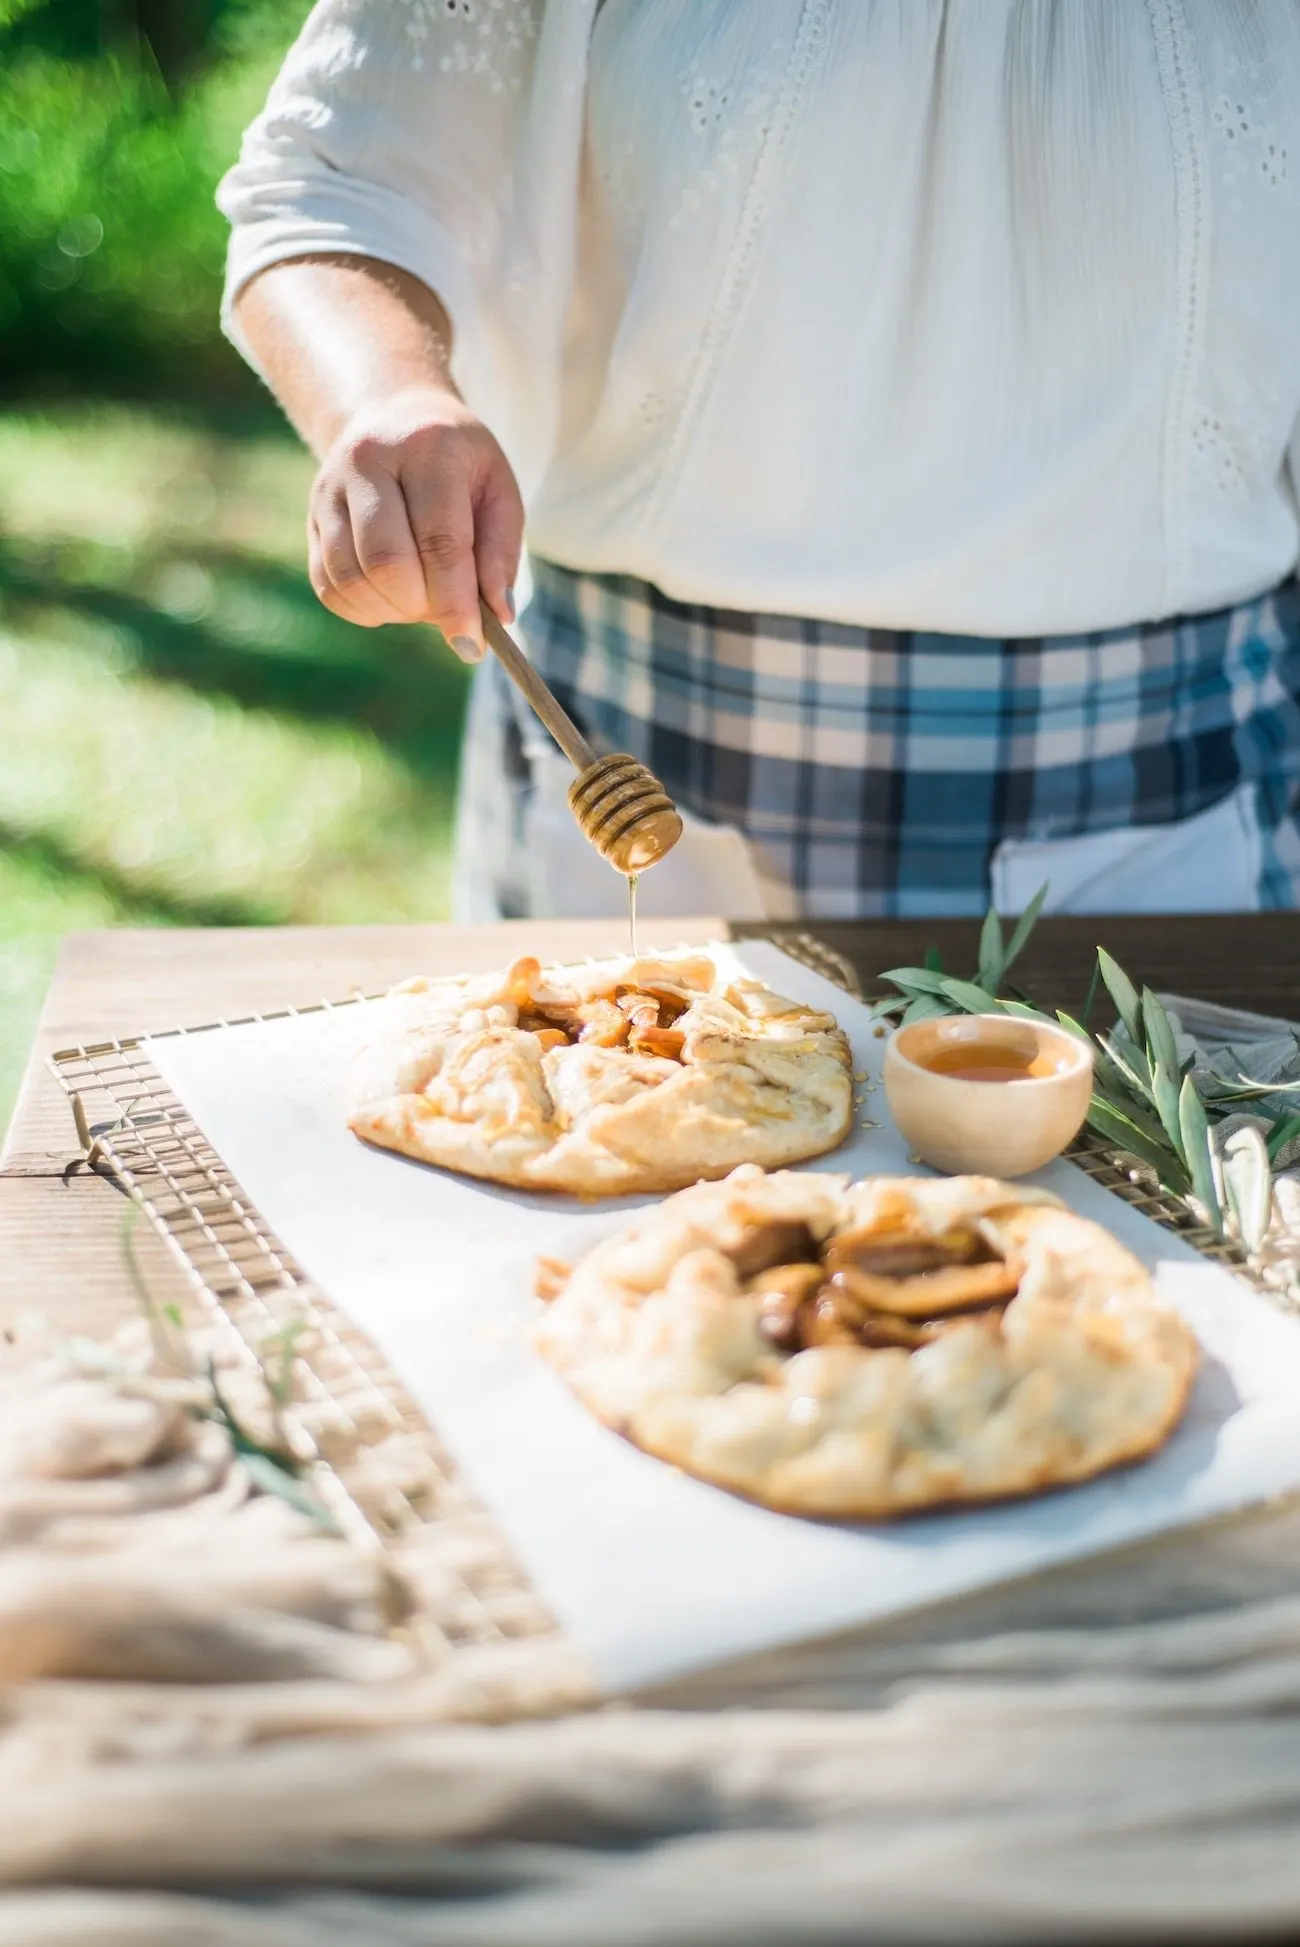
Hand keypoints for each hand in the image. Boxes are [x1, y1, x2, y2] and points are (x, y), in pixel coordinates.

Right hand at [307, 384, 523, 659]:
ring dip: (392, 611)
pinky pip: (328, 586)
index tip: (471, 643)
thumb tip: (498, 616)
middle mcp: (367, 462)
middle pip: (386, 563)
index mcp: (427, 448)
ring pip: (351, 578)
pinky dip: (364, 610)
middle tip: (445, 611)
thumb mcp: (497, 491)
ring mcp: (329, 490)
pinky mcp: (311, 519)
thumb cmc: (458, 465)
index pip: (439, 539)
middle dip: (421, 606)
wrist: (394, 417)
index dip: (455, 600)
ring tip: (420, 599)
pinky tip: (391, 599)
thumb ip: (500, 553)